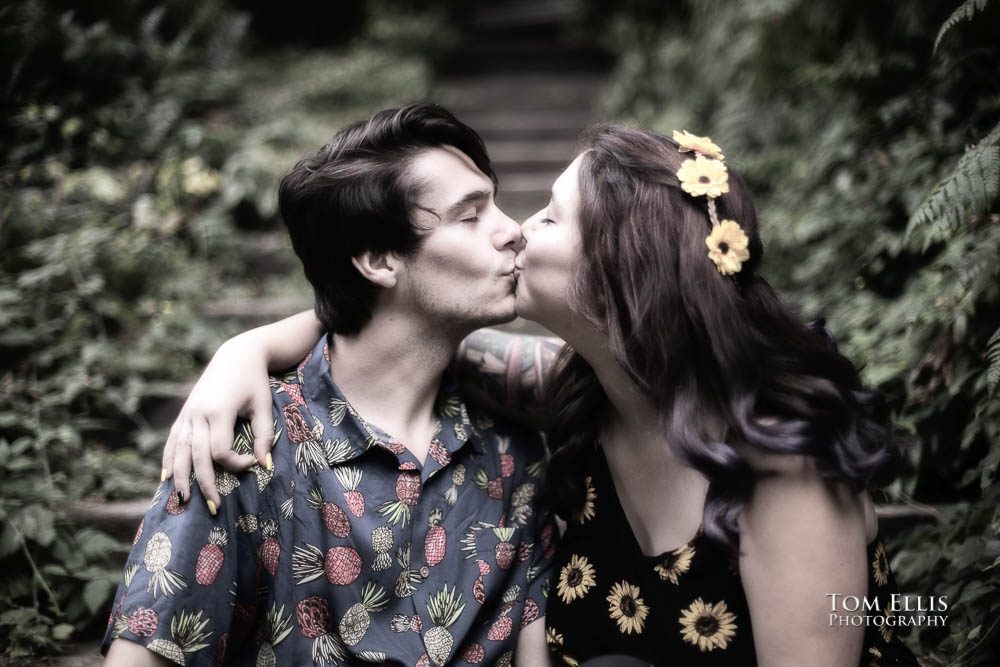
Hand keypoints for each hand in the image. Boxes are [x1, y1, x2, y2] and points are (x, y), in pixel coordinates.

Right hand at [161, 336, 274, 510]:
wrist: (236, 355)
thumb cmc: (254, 381)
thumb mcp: (264, 406)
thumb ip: (264, 435)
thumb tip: (263, 465)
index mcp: (218, 411)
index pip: (220, 450)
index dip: (235, 463)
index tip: (252, 462)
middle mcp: (198, 414)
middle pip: (196, 457)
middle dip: (204, 484)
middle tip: (213, 508)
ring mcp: (188, 414)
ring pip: (178, 452)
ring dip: (180, 478)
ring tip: (184, 500)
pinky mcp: (184, 413)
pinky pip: (172, 440)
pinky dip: (167, 460)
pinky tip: (165, 478)